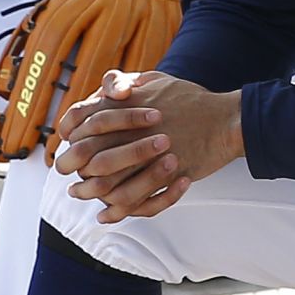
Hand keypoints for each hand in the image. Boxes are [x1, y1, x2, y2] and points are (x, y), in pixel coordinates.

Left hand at [54, 70, 241, 222]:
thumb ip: (126, 83)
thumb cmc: (191, 99)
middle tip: (70, 175)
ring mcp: (146, 159)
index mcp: (122, 108)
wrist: (225, 121)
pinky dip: (117, 212)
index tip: (69, 147)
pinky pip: (134, 201)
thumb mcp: (155, 80)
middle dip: (71, 169)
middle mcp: (129, 134)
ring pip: (105, 183)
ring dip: (90, 193)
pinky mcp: (163, 178)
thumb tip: (107, 91)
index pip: (78, 125)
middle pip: (84, 157)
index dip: (69, 139)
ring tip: (84, 196)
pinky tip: (107, 215)